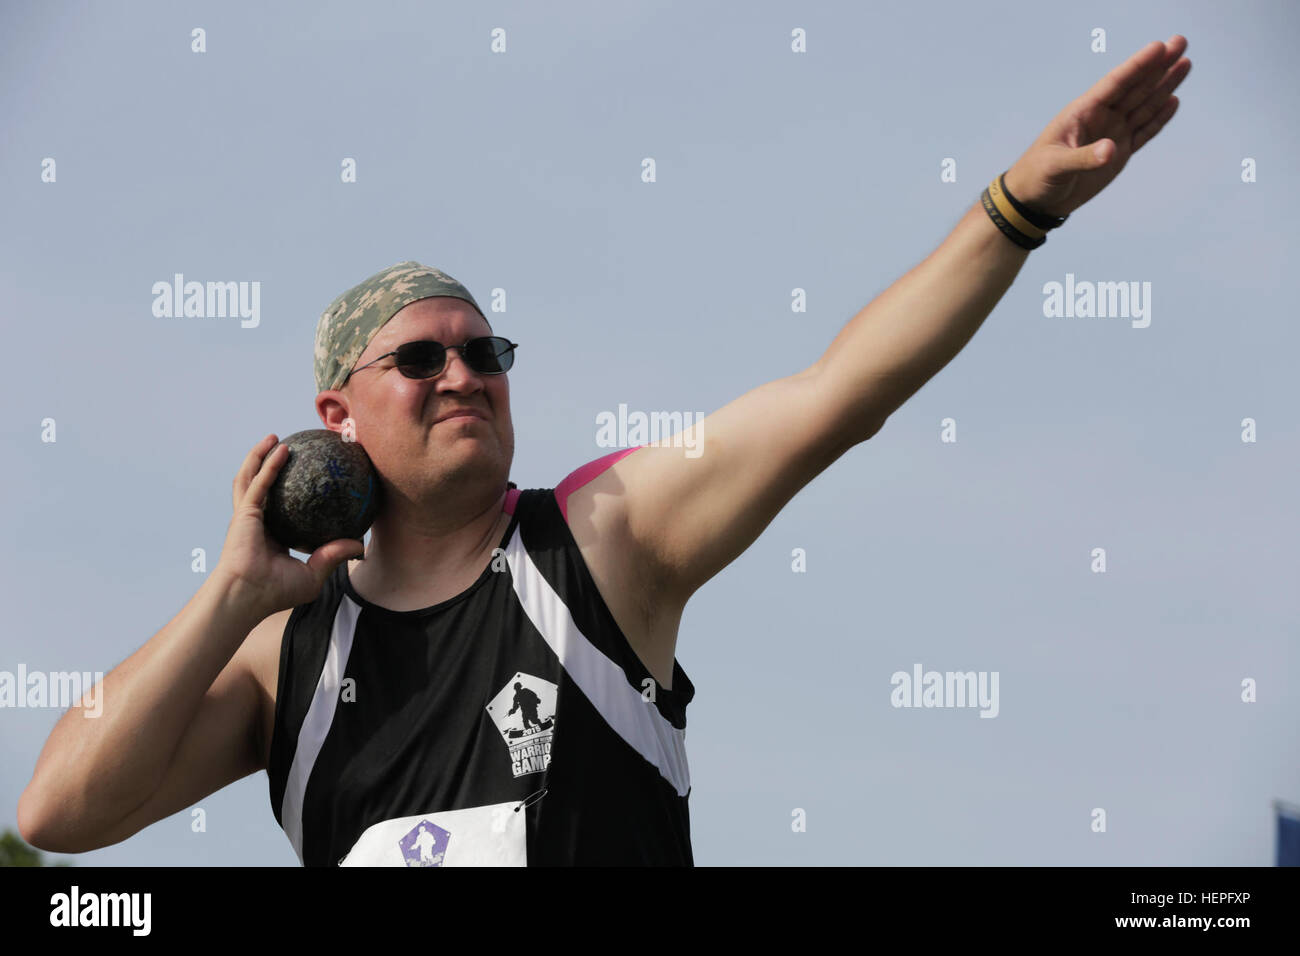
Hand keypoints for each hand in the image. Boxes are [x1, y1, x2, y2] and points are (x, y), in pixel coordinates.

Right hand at [214, 434, 364, 617]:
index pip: (278, 506)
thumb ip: (333, 556)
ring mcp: (247, 515)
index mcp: (269, 535)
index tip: (304, 475)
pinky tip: (280, 449)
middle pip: (259, 485)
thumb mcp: (313, 574)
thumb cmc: (276, 592)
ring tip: (275, 438)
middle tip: (288, 448)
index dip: (287, 490)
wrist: (249, 597)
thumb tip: (360, 544)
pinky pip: (260, 482)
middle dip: (267, 464)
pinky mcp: (244, 512)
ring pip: (251, 476)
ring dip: (261, 454)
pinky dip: (269, 464)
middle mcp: (256, 521)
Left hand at [1002, 35, 1191, 218]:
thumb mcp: (1056, 166)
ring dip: (1164, 86)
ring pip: (1144, 105)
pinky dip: (1159, 118)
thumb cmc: (1036, 176)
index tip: (1159, 47)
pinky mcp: (1118, 154)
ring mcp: (1111, 134)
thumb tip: (1111, 150)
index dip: (1137, 66)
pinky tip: (1173, 100)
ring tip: (1185, 63)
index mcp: (1082, 113)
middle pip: (1135, 88)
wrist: (1035, 200)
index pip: (1115, 84)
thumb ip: (1083, 158)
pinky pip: (1143, 131)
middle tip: (1181, 42)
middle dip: (1158, 66)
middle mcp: (1100, 119)